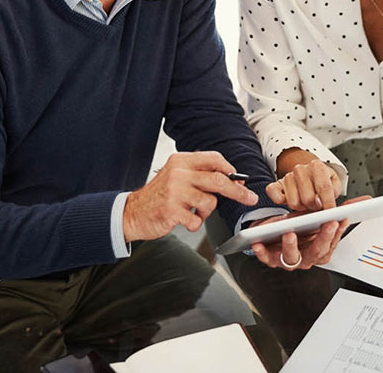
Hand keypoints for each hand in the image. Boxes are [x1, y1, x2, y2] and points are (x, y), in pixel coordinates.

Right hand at [123, 151, 257, 241]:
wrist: (133, 212)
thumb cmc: (159, 196)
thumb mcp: (177, 176)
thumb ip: (200, 174)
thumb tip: (231, 178)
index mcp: (181, 161)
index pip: (214, 159)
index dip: (230, 170)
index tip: (240, 180)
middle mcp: (178, 173)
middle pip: (219, 180)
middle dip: (238, 191)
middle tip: (249, 198)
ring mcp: (175, 192)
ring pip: (210, 202)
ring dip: (206, 212)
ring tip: (193, 211)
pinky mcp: (171, 210)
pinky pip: (196, 220)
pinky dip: (194, 223)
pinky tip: (184, 220)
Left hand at [250, 197, 369, 270]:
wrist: (275, 230)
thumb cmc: (299, 225)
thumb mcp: (319, 216)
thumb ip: (340, 210)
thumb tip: (366, 200)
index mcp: (319, 250)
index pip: (331, 244)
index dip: (336, 233)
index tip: (339, 220)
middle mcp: (306, 258)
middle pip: (316, 252)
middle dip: (322, 238)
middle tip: (326, 224)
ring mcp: (289, 260)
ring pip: (292, 258)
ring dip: (291, 247)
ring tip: (290, 233)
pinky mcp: (270, 258)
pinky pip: (267, 258)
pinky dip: (263, 253)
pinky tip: (259, 243)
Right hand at [267, 158, 341, 210]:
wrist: (308, 172)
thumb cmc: (321, 180)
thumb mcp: (334, 182)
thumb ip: (334, 191)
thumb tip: (328, 204)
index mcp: (316, 166)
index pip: (324, 187)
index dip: (328, 203)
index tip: (330, 213)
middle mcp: (300, 169)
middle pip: (308, 198)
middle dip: (314, 207)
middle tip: (317, 205)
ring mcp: (287, 177)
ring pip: (294, 203)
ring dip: (302, 207)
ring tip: (306, 203)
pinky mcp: (276, 185)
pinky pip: (275, 197)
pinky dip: (281, 202)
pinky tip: (292, 200)